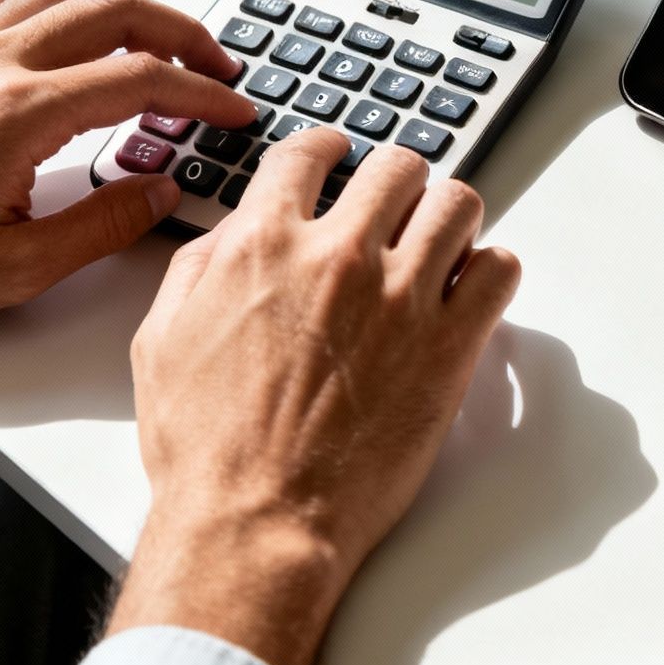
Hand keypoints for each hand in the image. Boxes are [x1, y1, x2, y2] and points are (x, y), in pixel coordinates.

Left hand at [0, 0, 252, 340]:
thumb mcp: (17, 269)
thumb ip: (104, 225)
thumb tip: (158, 192)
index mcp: (19, 116)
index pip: (141, 79)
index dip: (203, 91)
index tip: (232, 107)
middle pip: (114, 11)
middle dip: (181, 32)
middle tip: (214, 63)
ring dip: (122, 7)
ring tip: (154, 41)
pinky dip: (53, 3)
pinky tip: (65, 32)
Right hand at [108, 127, 519, 664]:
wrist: (257, 519)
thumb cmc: (207, 449)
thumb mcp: (163, 341)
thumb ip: (201, 269)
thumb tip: (234, 234)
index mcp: (263, 246)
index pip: (308, 153)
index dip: (330, 144)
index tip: (342, 149)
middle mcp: (339, 256)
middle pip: (398, 167)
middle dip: (399, 181)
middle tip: (401, 203)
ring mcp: (401, 296)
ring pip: (458, 203)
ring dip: (451, 217)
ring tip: (442, 242)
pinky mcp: (450, 343)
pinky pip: (500, 269)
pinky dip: (490, 271)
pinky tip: (470, 290)